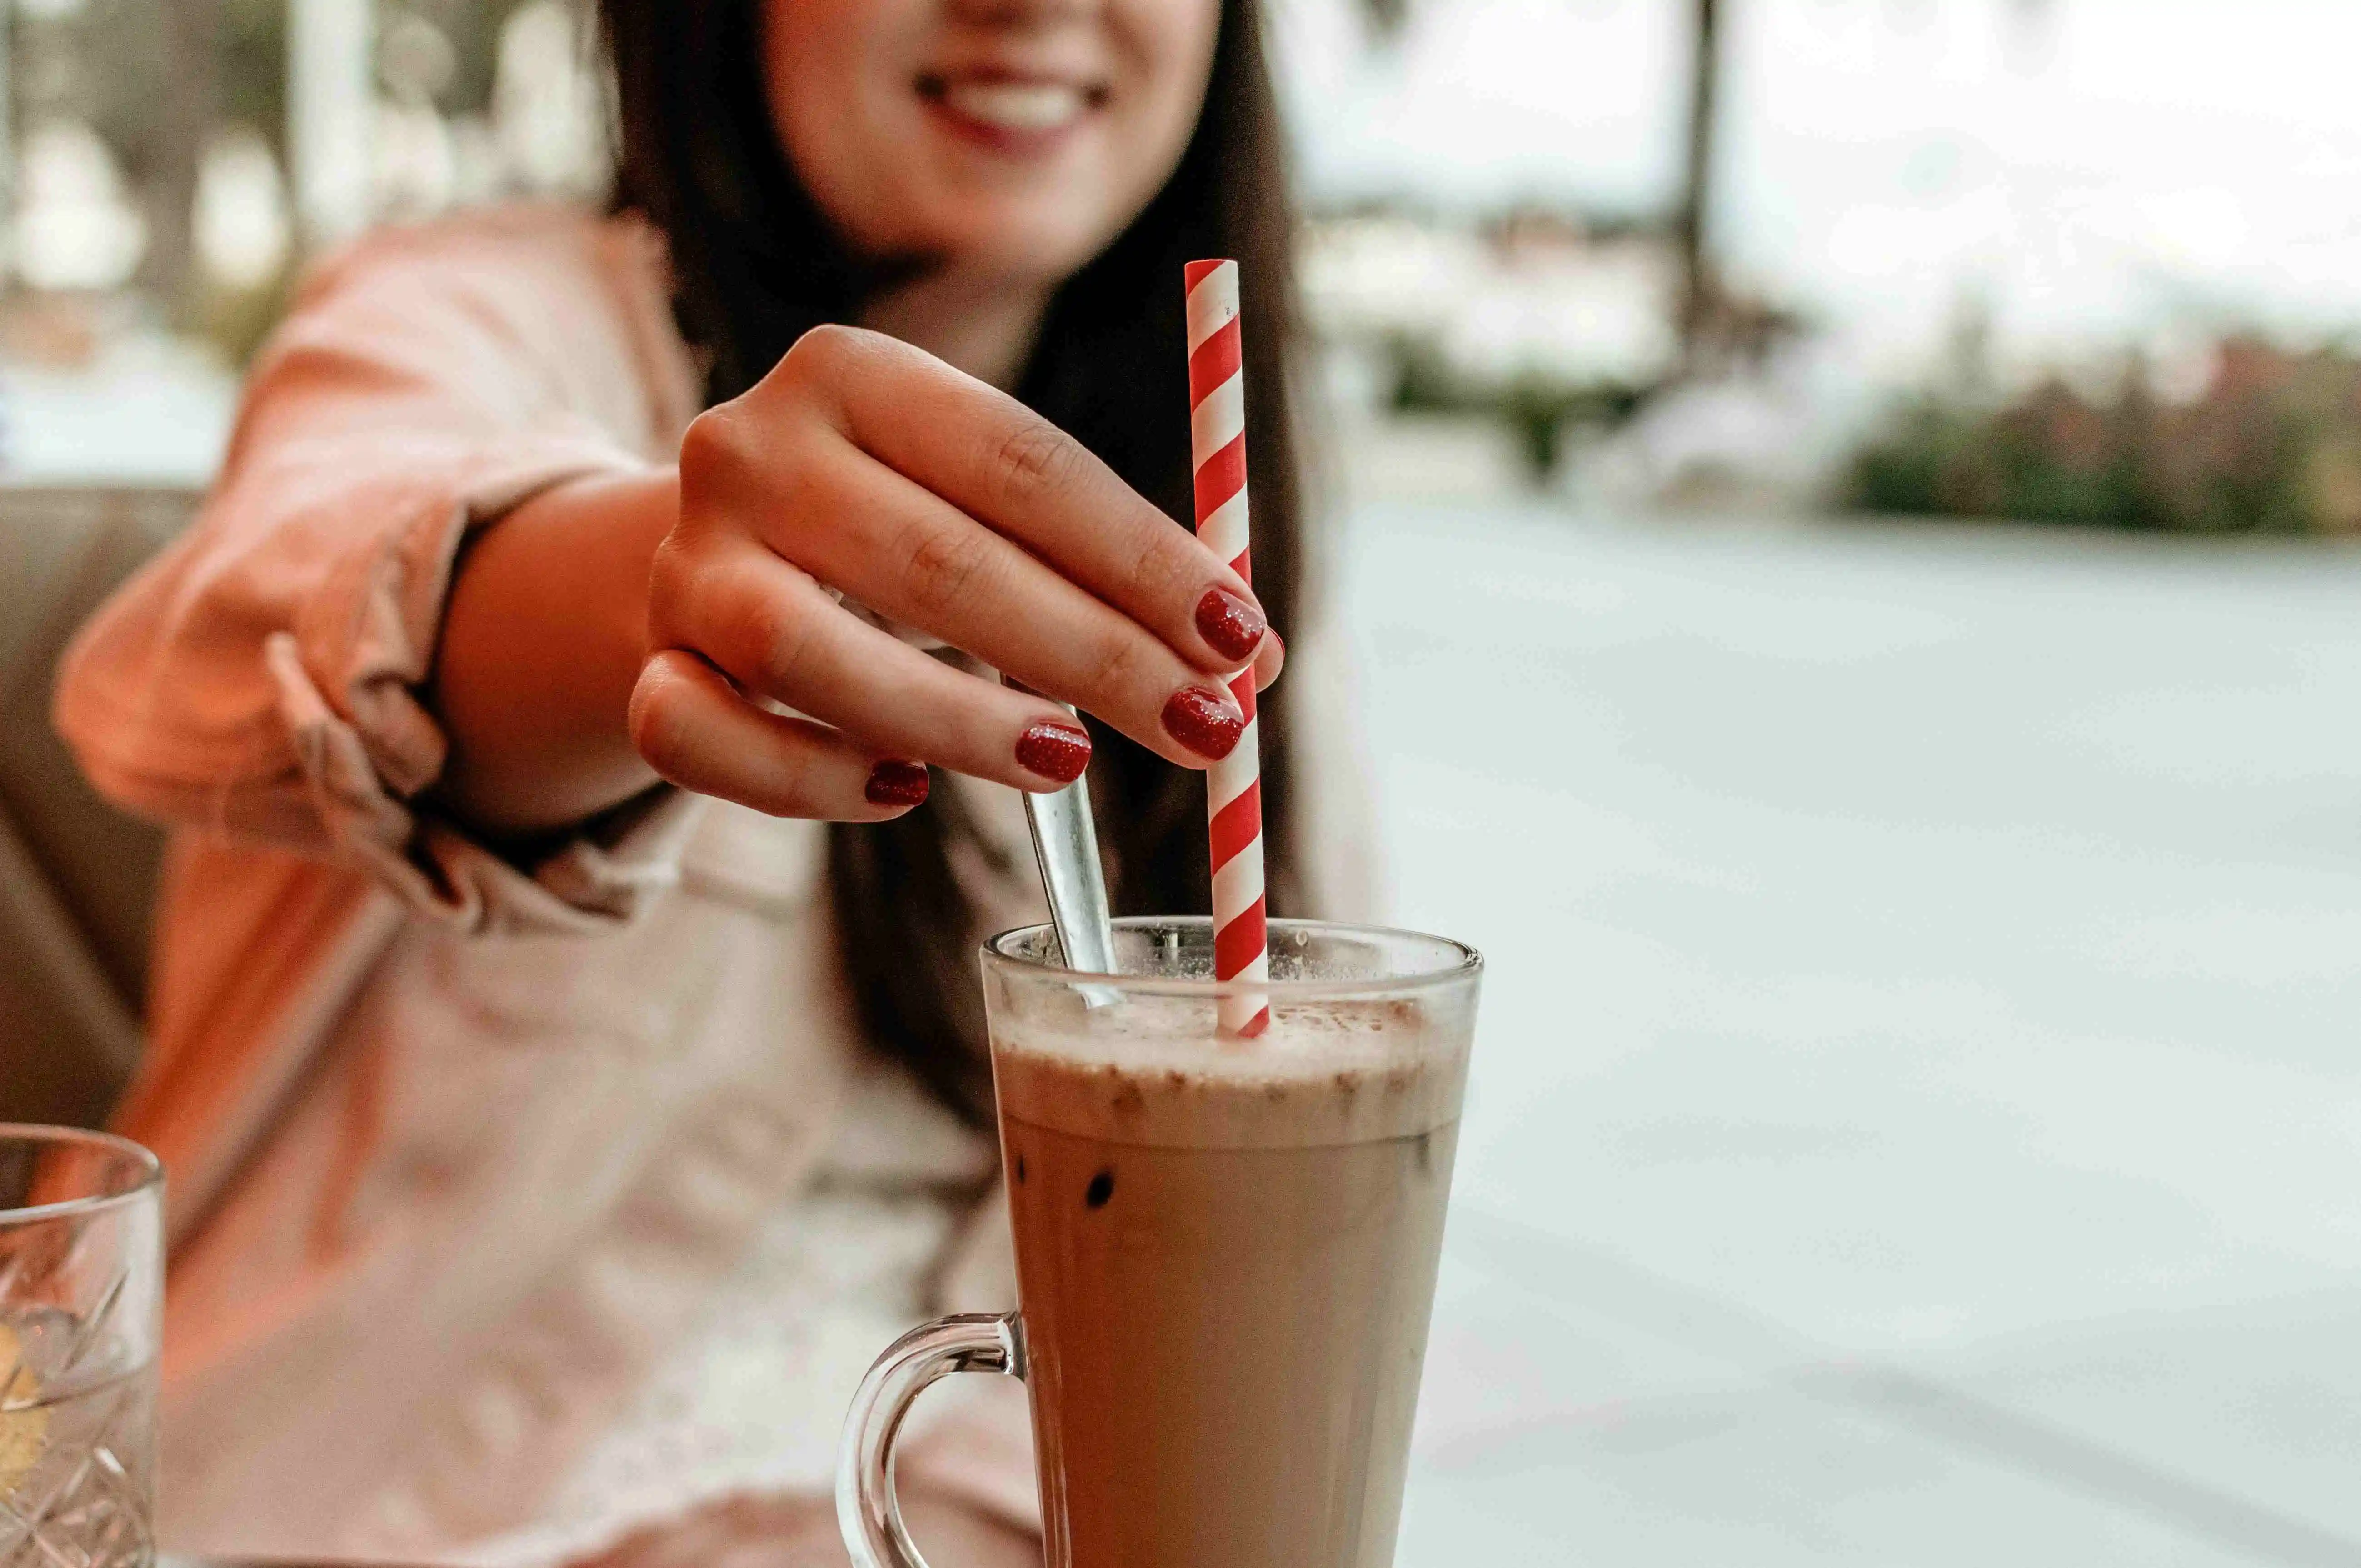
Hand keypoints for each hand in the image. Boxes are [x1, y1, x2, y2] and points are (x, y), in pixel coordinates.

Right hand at [627, 323, 1279, 821]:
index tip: (1243, 639)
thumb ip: (1110, 570)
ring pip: (806, 652)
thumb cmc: (898, 531)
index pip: (1023, 465)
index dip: (1144, 559)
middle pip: (936, 561)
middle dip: (1095, 657)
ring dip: (955, 720)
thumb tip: (1252, 661)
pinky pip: (710, 739)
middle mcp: (749, 448)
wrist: (713, 556)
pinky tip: (905, 792)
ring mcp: (684, 563)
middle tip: (1208, 732)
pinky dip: (810, 781)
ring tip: (1068, 763)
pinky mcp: (648, 666)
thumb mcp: (995, 512)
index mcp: (853, 372)